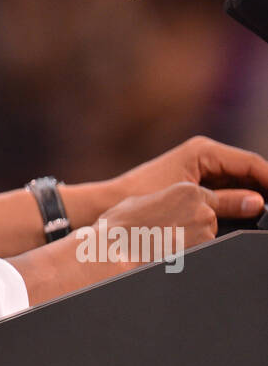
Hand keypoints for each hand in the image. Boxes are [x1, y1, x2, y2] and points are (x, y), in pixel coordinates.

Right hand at [98, 181, 220, 263]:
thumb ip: (162, 200)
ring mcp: (205, 235)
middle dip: (195, 226)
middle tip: (171, 235)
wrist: (116, 250)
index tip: (183, 218)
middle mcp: (201, 210)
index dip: (195, 209)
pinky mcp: (202, 255)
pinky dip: (190, 255)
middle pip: (209, 219)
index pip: (207, 199)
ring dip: (193, 242)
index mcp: (187, 191)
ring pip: (206, 238)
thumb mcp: (139, 201)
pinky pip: (201, 254)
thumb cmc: (121, 225)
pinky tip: (169, 256)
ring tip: (167, 247)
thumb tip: (166, 205)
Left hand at [111, 136, 267, 221]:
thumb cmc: (146, 195)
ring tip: (264, 214)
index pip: (251, 162)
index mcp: (205, 150)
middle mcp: (206, 153)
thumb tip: (259, 204)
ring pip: (240, 180)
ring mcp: (202, 166)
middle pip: (249, 170)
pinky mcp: (198, 179)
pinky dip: (238, 200)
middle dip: (263, 189)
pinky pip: (227, 188)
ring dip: (252, 195)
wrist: (113, 200)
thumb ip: (227, 201)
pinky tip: (248, 215)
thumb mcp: (192, 198)